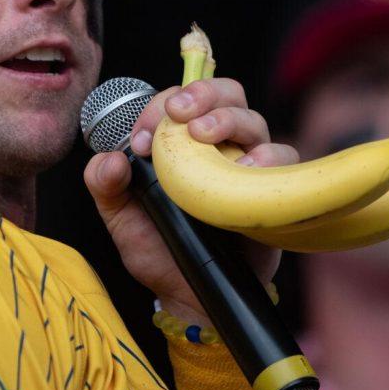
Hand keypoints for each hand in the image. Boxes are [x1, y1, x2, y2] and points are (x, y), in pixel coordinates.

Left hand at [83, 78, 297, 322]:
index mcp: (181, 142)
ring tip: (204, 138)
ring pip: (253, 118)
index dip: (157, 108)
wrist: (189, 296)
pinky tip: (244, 168)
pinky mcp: (273, 188)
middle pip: (225, 94)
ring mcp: (249, 163)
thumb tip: (110, 159)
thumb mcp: (120, 218)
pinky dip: (267, 155)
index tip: (141, 141)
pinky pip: (284, 157)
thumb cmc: (158, 250)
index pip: (177, 102)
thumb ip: (104, 184)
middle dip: (202, 93)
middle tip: (178, 113)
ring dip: (228, 119)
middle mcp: (218, 145)